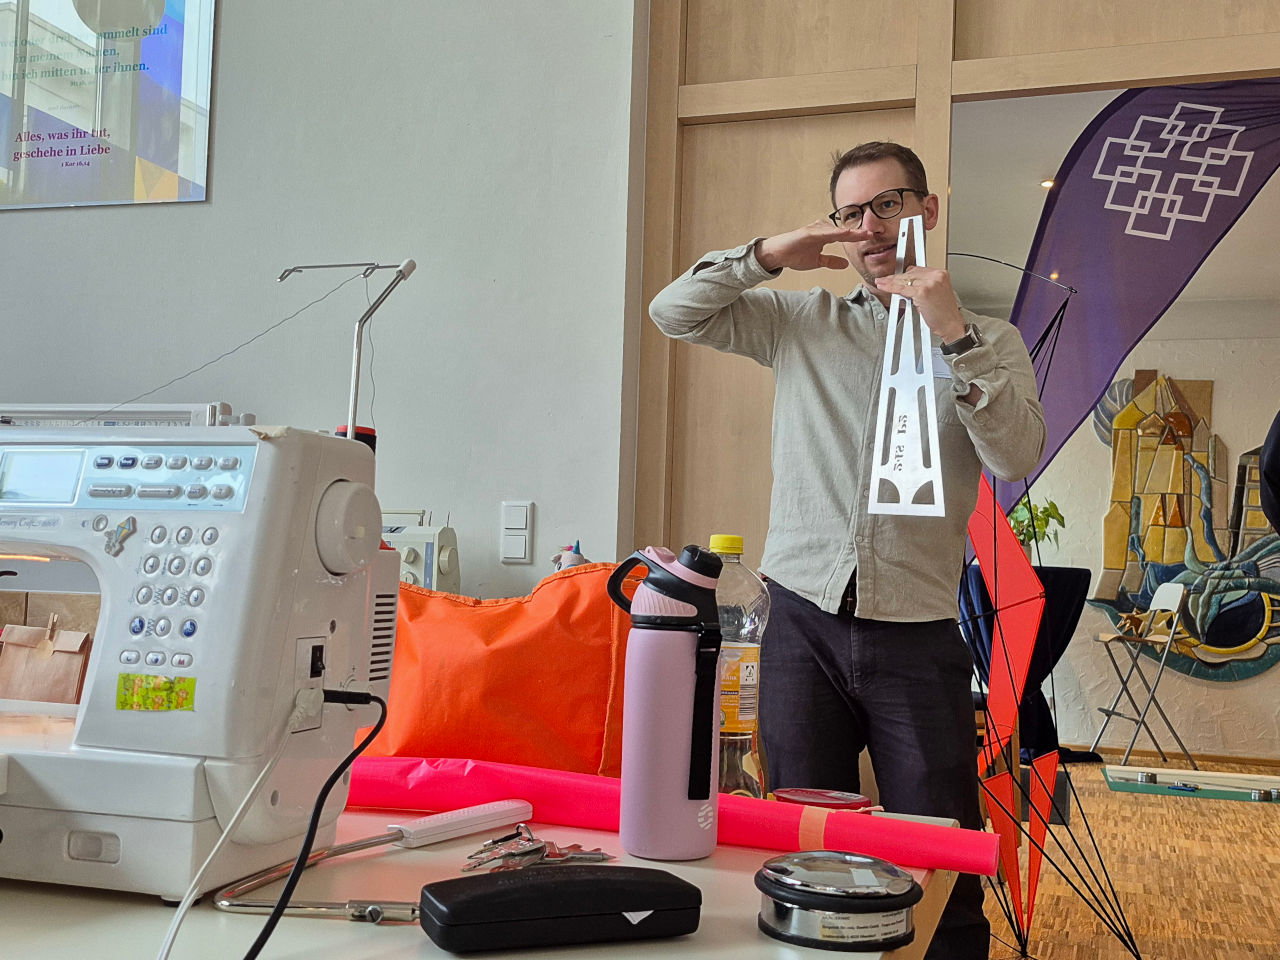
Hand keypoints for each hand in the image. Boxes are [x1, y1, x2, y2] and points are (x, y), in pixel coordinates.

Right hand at [755, 221, 870, 272]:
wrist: (777, 255)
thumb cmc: (794, 255)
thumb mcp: (817, 261)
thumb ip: (831, 261)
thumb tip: (845, 264)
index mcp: (825, 236)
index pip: (846, 236)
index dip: (859, 237)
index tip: (873, 237)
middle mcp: (822, 230)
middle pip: (844, 230)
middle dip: (858, 232)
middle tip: (874, 232)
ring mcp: (815, 230)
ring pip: (837, 230)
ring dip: (850, 232)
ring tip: (863, 234)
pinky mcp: (808, 232)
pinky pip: (824, 232)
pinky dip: (835, 233)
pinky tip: (844, 234)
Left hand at [874, 267, 966, 342]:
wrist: (951, 324)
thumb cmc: (945, 313)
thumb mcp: (937, 293)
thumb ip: (925, 284)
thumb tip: (908, 282)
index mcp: (941, 274)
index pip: (918, 269)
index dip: (904, 273)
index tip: (895, 275)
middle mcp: (936, 276)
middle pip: (909, 273)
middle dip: (895, 277)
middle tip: (884, 279)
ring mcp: (929, 283)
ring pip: (904, 280)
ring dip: (890, 282)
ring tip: (881, 282)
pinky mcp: (922, 292)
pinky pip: (902, 288)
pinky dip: (891, 288)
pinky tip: (884, 286)